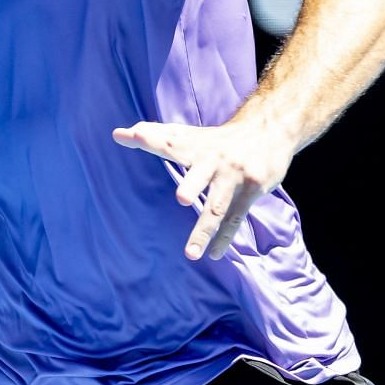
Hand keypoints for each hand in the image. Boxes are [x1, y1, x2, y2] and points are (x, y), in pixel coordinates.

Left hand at [111, 118, 294, 260]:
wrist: (269, 129)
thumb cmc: (217, 138)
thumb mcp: (189, 135)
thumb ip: (155, 137)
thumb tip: (116, 135)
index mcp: (194, 145)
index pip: (169, 141)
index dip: (151, 139)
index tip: (132, 135)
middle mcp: (214, 159)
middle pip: (200, 174)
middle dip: (192, 186)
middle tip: (181, 198)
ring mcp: (234, 176)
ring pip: (217, 208)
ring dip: (204, 231)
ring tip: (191, 254)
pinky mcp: (251, 190)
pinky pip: (235, 219)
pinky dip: (224, 239)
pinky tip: (212, 255)